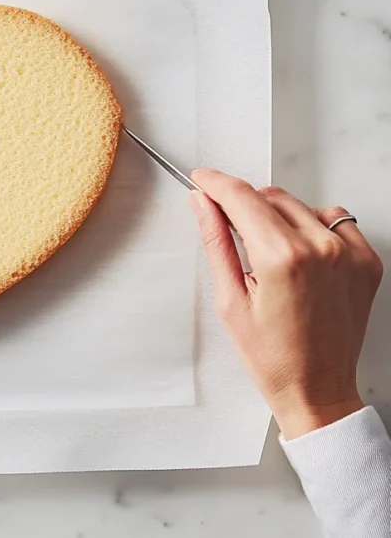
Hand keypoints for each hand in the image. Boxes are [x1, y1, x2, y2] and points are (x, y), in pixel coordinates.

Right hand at [191, 170, 382, 438]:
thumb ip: (216, 241)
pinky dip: (312, 227)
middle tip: (229, 227)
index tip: (203, 180)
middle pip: (270, 196)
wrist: (317, 389)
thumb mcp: (230, 299)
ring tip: (267, 253)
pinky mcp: (367, 261)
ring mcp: (349, 254)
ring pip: (300, 205)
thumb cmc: (272, 356)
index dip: (216, 184)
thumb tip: (203, 203)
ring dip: (277, 215)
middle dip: (243, 204)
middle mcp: (321, 249)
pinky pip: (334, 220)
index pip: (241, 197)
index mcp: (282, 258)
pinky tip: (299, 255)